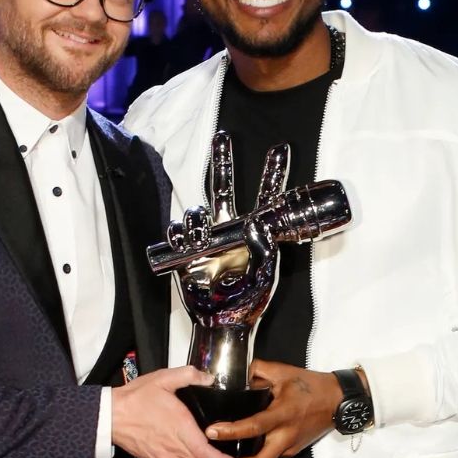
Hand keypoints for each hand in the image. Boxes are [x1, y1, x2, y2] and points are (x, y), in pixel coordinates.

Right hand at [111, 367, 239, 457]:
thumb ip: (188, 375)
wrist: (110, 416)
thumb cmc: (135, 399)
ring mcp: (164, 456)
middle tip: (225, 456)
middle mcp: (174, 447)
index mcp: (181, 429)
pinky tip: (187, 449)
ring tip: (208, 452)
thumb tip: (208, 377)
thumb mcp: (163, 379)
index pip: (207, 454)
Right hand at [165, 135, 289, 357]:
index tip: (281, 150)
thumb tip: (257, 222)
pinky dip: (177, 233)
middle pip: (223, 187)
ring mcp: (206, 239)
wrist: (223, 322)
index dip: (272, 174)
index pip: (264, 196)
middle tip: (223, 136)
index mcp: (252, 232)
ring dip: (197, 215)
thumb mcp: (266, 275)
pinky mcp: (185, 252)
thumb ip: (265, 249)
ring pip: (197, 210)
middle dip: (223, 161)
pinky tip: (184, 239)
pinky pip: (176, 234)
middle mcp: (228, 229)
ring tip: (200, 230)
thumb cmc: (249, 301)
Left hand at [204, 360, 342, 457]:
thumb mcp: (284, 371)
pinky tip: (255, 436)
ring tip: (235, 445)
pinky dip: (261, 449)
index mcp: (283, 414)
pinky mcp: (295, 449)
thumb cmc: (312, 385)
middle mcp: (286, 436)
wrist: (339, 400)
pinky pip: (274, 454)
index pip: (254, 427)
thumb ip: (258, 370)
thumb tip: (239, 375)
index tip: (212, 432)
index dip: (231, 431)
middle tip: (222, 451)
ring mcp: (291, 446)